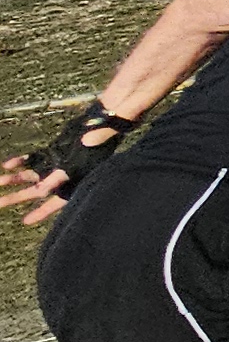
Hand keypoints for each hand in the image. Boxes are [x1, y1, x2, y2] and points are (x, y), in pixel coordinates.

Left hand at [6, 108, 133, 225]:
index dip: (41, 212)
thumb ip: (61, 176)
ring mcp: (56, 163)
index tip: (26, 221)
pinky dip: (21, 162)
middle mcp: (64, 176)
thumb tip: (42, 189)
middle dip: (16, 197)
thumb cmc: (100, 141)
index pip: (56, 201)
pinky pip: (33, 159)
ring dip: (13, 180)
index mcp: (76, 182)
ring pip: (30, 175)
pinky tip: (8, 165)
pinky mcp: (52, 151)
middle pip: (36, 191)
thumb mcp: (80, 163)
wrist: (105, 120)